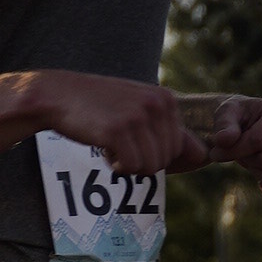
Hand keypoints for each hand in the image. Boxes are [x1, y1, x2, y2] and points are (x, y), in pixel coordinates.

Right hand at [31, 73, 208, 175]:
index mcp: (166, 99)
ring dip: (129, 164)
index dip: (157, 154)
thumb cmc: (99, 106)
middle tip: (120, 143)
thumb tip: (203, 157)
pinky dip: (117, 166)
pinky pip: (132, 167)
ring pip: (151, 166)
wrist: (58, 94)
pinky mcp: (118, 131)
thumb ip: (169, 130)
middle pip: (166, 159)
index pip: (179, 146)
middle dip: (143, 160)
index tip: (135, 142)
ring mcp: (138, 117)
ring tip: (112, 144)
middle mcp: (157, 105)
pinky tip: (104, 148)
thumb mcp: (139, 109)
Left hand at [203, 94, 261, 199]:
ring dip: (256, 173)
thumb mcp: (226, 114)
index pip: (259, 140)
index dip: (234, 150)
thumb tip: (224, 139)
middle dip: (245, 160)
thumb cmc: (237, 117)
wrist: (248, 127)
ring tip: (252, 159)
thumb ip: (224, 125)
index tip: (217, 151)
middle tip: (239, 153)